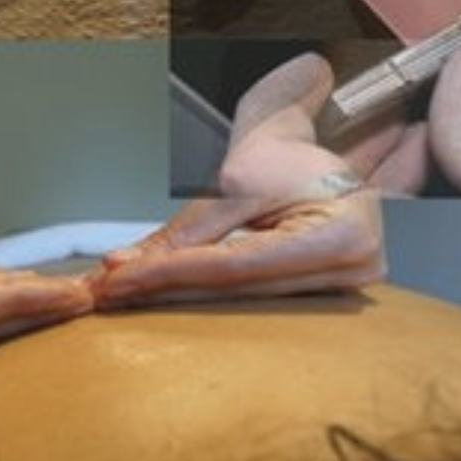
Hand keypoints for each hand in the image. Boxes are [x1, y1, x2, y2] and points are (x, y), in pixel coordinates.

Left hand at [93, 53, 409, 306]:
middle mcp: (352, 270)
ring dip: (178, 299)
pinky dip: (206, 298)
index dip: (169, 273)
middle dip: (164, 291)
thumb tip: (127, 265)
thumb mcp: (235, 184)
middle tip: (107, 292)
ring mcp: (343, 288)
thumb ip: (185, 231)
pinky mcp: (324, 297)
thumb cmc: (291, 159)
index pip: (236, 265)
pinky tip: (166, 297)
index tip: (118, 279)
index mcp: (341, 237)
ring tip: (126, 294)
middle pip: (236, 292)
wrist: (319, 158)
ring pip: (241, 302)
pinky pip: (253, 302)